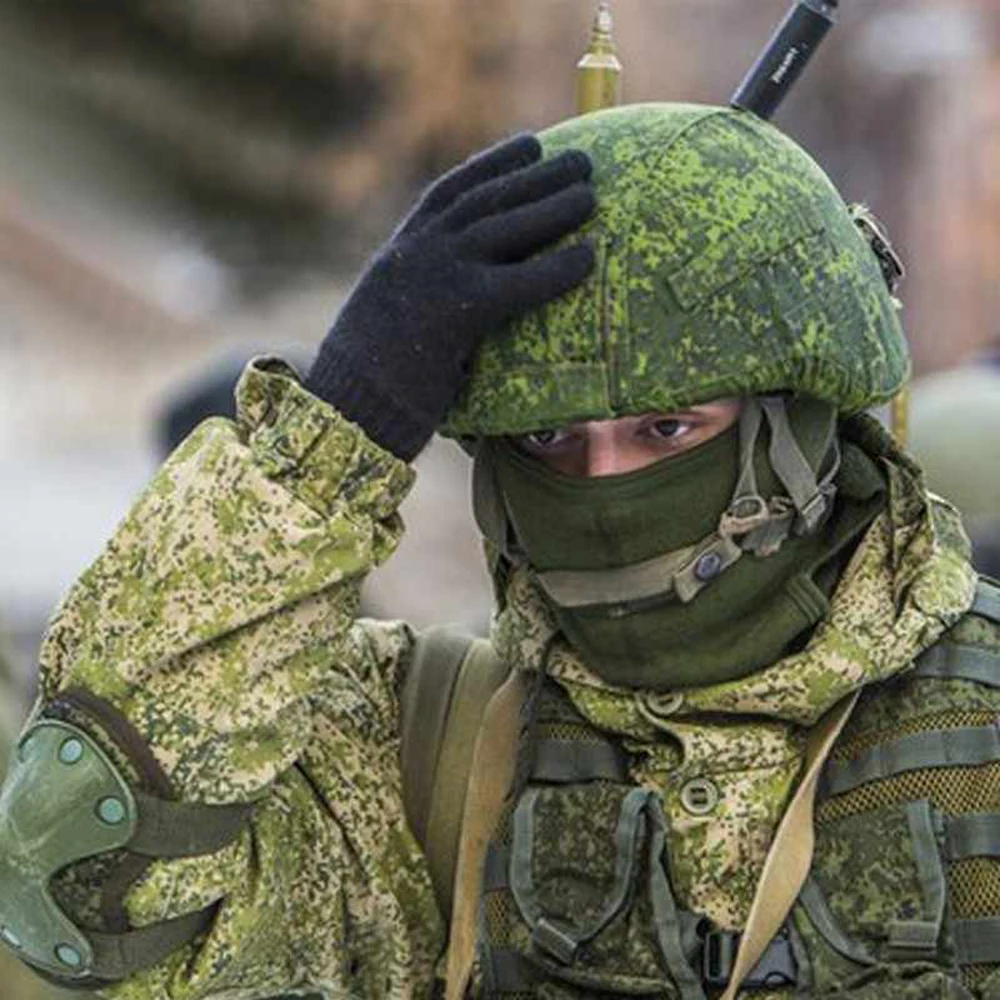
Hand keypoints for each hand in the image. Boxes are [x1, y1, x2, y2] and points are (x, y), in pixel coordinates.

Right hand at [305, 133, 595, 459]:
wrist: (344, 408)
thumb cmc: (366, 382)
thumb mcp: (389, 323)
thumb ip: (421, 299)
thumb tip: (458, 303)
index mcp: (399, 252)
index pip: (451, 192)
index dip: (493, 164)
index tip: (530, 144)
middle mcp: (417, 252)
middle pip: (487, 199)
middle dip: (537, 175)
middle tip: (581, 162)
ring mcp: (435, 275)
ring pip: (504, 227)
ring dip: (553, 206)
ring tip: (592, 193)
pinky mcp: (457, 311)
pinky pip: (519, 283)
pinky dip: (556, 270)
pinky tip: (589, 259)